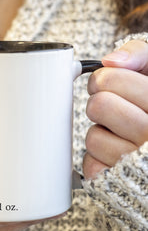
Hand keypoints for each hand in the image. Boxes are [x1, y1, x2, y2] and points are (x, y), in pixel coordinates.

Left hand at [83, 40, 147, 178]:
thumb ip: (138, 54)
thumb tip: (111, 61)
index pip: (108, 79)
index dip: (102, 78)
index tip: (108, 82)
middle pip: (98, 106)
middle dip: (99, 101)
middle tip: (110, 103)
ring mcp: (137, 158)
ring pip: (93, 137)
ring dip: (100, 130)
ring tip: (116, 128)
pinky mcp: (119, 175)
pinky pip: (93, 165)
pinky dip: (98, 155)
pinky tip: (114, 147)